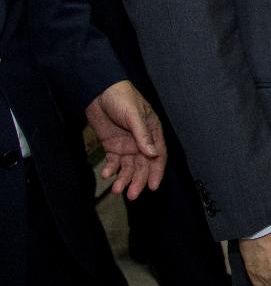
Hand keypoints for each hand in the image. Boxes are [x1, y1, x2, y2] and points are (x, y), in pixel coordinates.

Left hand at [84, 81, 166, 199]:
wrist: (98, 91)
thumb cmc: (121, 97)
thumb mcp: (134, 114)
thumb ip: (142, 135)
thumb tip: (153, 154)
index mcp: (152, 131)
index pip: (158, 155)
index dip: (157, 171)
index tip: (153, 186)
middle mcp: (141, 141)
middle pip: (143, 165)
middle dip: (138, 180)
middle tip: (132, 194)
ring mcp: (126, 144)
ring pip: (128, 166)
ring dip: (124, 178)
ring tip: (116, 189)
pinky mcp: (112, 145)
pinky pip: (113, 162)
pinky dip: (111, 170)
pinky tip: (106, 174)